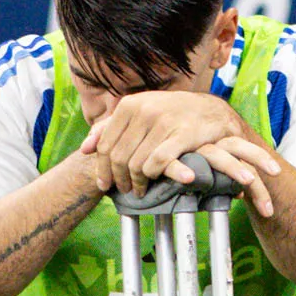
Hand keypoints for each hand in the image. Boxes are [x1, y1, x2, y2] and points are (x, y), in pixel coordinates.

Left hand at [86, 89, 282, 206]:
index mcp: (130, 104)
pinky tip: (154, 181)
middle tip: (124, 190)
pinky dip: (153, 176)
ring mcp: (164, 121)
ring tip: (139, 190)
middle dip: (119, 179)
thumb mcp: (140, 114)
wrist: (212, 112)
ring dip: (136, 182)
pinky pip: (157, 163)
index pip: (106, 144)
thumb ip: (110, 128)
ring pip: (137, 163)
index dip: (102, 169)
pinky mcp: (182, 134)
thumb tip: (84, 149)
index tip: (105, 185)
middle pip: (119, 156)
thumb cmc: (171, 115)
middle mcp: (145, 110)